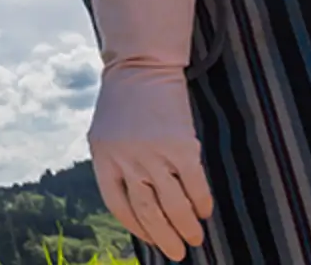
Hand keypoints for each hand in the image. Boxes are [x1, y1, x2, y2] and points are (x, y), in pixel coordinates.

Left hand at [88, 65, 212, 260]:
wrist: (141, 64)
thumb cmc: (123, 100)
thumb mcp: (104, 134)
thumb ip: (115, 165)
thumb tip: (136, 202)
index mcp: (104, 159)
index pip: (119, 206)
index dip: (137, 228)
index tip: (151, 240)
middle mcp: (127, 160)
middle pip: (148, 211)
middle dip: (165, 236)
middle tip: (178, 253)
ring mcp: (154, 154)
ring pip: (173, 203)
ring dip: (185, 226)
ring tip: (195, 239)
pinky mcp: (181, 145)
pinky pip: (194, 184)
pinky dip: (201, 202)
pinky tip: (205, 211)